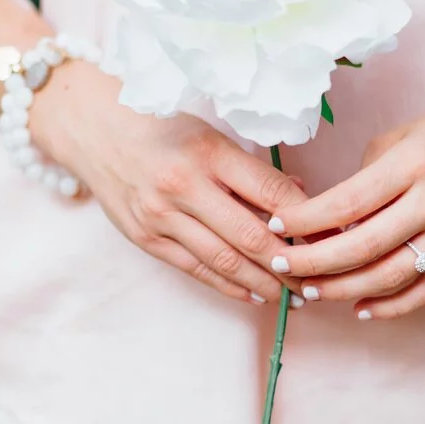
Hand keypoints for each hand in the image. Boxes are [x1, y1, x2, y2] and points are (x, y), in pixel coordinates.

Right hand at [30, 60, 306, 306]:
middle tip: (320, 277)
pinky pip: (197, 270)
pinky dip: (230, 286)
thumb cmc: (161, 127)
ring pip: (226, 261)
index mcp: (208, 152)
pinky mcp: (147, 239)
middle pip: (252, 236)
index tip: (332, 234)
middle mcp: (184, 186)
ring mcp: (162, 217)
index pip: (271, 193)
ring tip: (294, 295)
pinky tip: (255, 295)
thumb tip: (300, 196)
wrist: (93, 131)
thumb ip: (251, 170)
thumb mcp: (210, 134)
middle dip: (292, 263)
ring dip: (266, 283)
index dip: (307, 219)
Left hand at [267, 90, 424, 318]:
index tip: (276, 227)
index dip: (306, 220)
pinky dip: (392, 305)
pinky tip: (360, 308)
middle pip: (364, 246)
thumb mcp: (398, 138)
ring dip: (344, 289)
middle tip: (281, 267)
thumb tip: (321, 221)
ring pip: (391, 275)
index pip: (347, 202)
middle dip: (314, 263)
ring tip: (311, 291)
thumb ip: (361, 179)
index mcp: (412, 164)